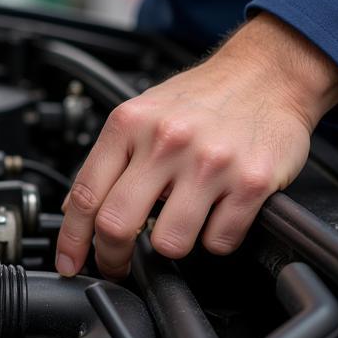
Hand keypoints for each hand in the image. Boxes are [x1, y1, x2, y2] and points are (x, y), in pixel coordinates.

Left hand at [55, 13, 337, 278]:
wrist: (267, 73)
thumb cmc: (203, 97)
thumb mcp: (141, 114)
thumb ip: (109, 158)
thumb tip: (76, 205)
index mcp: (130, 124)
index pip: (85, 194)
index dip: (72, 239)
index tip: (70, 262)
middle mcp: (166, 141)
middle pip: (117, 225)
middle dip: (112, 257)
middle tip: (117, 264)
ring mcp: (209, 163)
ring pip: (169, 243)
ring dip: (170, 246)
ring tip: (179, 224)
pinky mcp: (251, 182)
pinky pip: (219, 241)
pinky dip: (216, 239)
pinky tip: (217, 215)